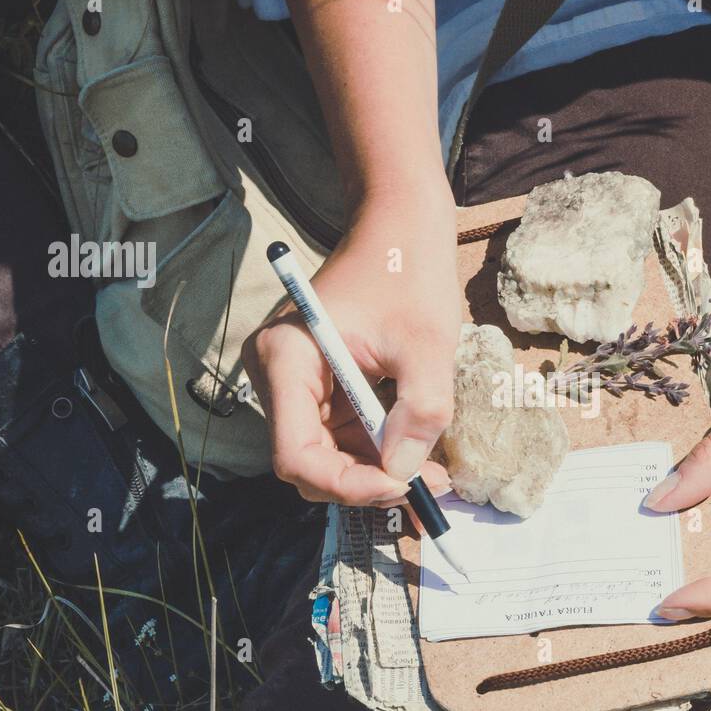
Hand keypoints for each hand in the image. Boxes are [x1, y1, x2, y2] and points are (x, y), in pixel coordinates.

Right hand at [242, 190, 459, 504]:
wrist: (400, 223)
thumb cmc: (408, 269)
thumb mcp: (427, 344)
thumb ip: (420, 410)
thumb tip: (405, 471)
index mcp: (286, 358)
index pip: (296, 454)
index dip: (347, 483)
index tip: (401, 485)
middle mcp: (278, 375)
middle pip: (308, 463)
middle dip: (365, 483)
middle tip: (427, 487)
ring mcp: (298, 383)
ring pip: (328, 457)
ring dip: (376, 473)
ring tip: (433, 474)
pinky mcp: (322, 387)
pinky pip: (342, 437)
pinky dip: (378, 453)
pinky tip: (418, 453)